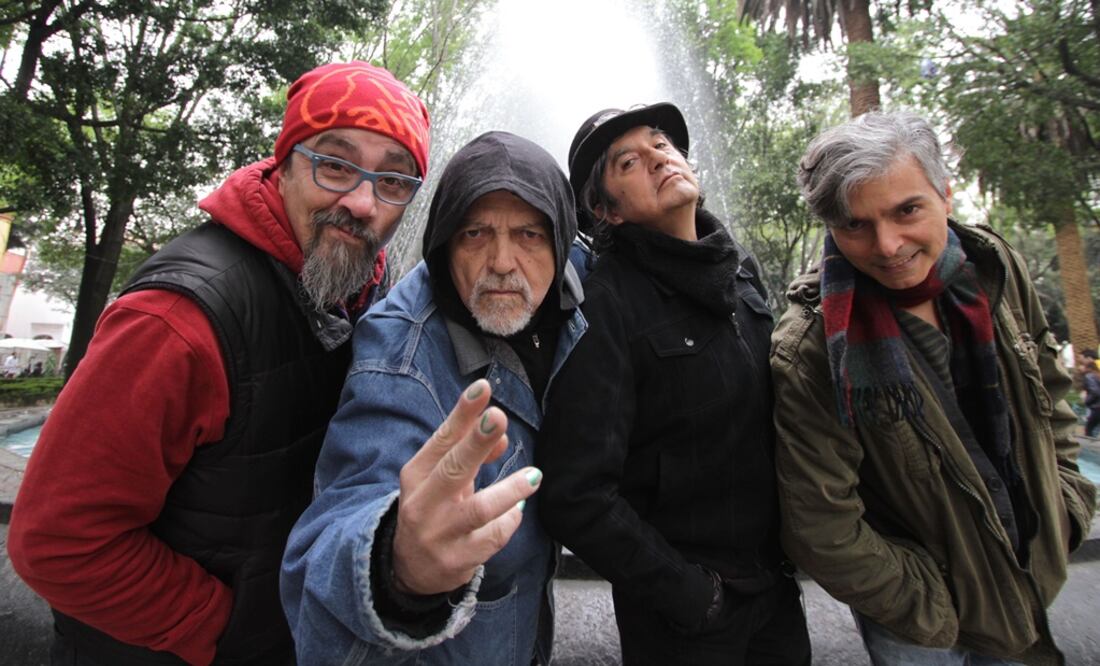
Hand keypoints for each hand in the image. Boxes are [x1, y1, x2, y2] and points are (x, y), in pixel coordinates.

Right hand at [392, 379, 541, 594]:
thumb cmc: (434, 509)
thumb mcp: (444, 478)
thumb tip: (500, 433)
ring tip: (534, 476)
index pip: (441, 440)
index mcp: (416, 475)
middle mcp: (423, 504)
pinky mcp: (457, 561)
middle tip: (498, 418)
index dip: (462, 414)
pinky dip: (509, 521)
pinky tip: (517, 510)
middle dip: (476, 443)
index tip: (483, 388)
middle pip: (452, 469)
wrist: (409, 569)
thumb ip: (470, 453)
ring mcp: (439, 534)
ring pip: (478, 510)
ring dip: (509, 490)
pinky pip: (493, 538)